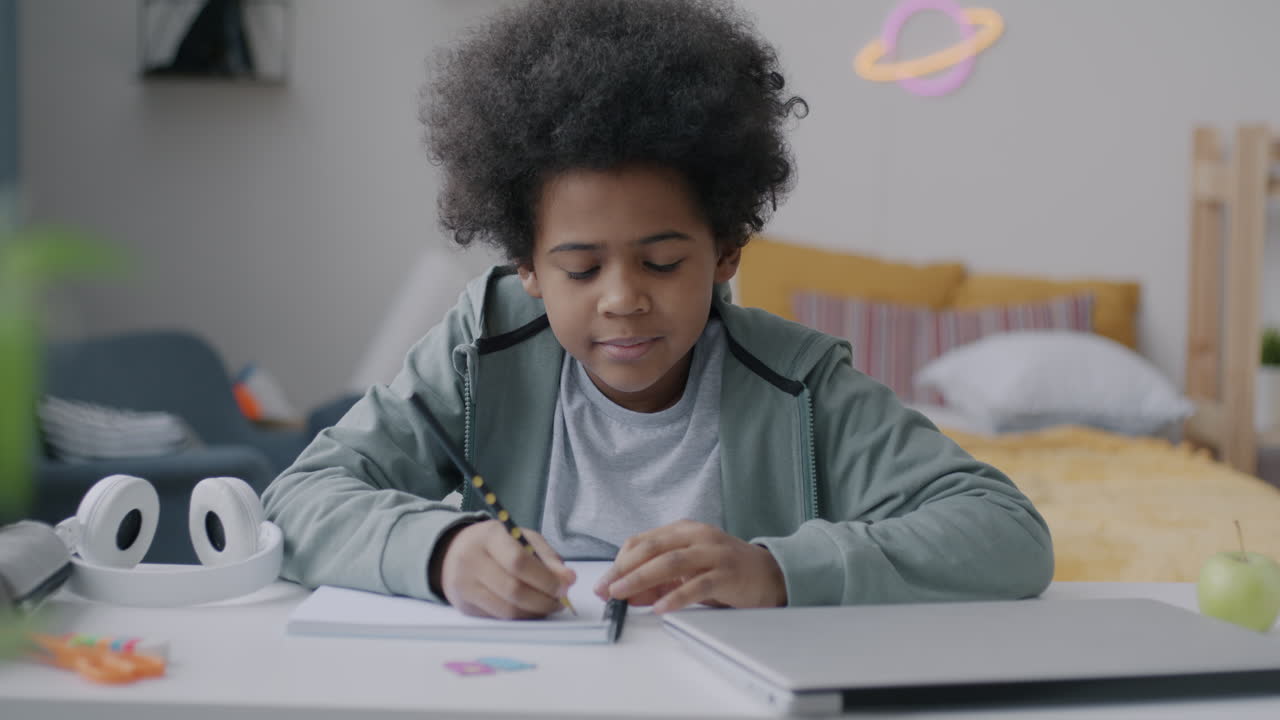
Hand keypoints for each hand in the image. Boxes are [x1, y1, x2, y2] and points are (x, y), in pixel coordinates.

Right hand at [437, 520, 575, 618]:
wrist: (454, 553)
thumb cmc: (498, 544)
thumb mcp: (523, 539)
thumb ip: (547, 558)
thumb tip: (568, 580)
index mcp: (489, 536)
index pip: (519, 562)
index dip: (545, 578)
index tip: (565, 586)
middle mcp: (471, 560)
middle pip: (513, 590)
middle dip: (544, 600)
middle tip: (561, 601)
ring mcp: (464, 585)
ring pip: (507, 610)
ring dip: (535, 612)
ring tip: (549, 606)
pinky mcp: (464, 606)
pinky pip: (499, 618)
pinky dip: (521, 617)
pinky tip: (530, 609)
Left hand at [593, 520, 786, 612]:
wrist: (770, 574)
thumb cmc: (724, 570)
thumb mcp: (687, 570)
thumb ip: (658, 580)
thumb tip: (625, 594)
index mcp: (683, 530)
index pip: (642, 541)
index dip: (619, 562)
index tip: (603, 583)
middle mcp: (696, 536)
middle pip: (651, 549)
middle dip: (623, 570)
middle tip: (605, 589)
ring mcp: (713, 553)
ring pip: (670, 563)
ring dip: (641, 579)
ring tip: (622, 595)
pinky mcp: (727, 573)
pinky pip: (697, 584)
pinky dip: (676, 597)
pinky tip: (660, 609)